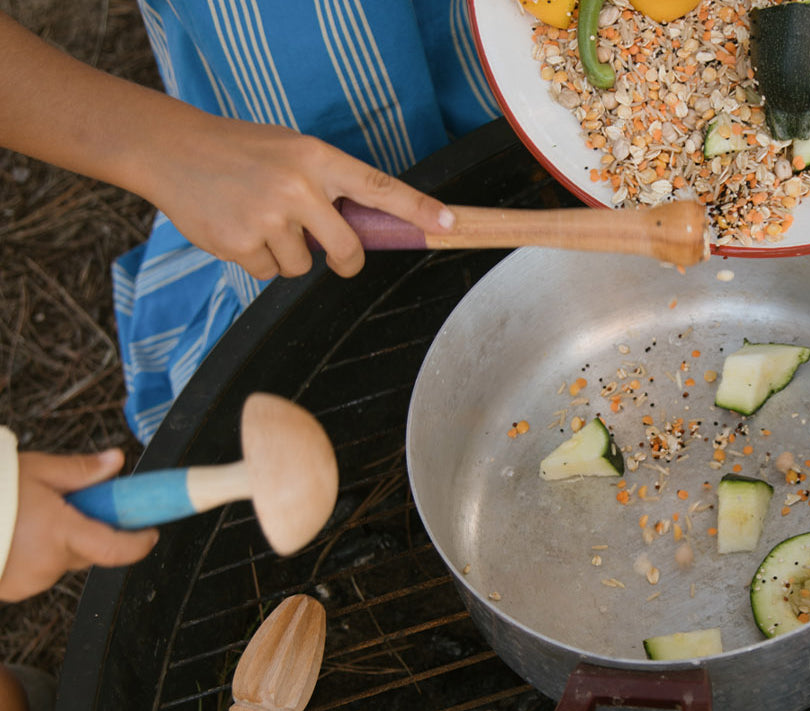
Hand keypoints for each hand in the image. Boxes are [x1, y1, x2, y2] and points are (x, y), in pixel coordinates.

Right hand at [0, 450, 158, 601]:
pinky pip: (33, 572)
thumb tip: (116, 462)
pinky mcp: (8, 591)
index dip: (140, 543)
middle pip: (86, 552)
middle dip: (84, 531)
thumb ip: (79, 472)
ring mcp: (26, 582)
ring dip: (53, 544)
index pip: (118, 549)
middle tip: (61, 507)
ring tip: (21, 519)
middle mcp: (48, 564)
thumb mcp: (33, 470)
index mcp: (61, 533)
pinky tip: (8, 535)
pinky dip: (29, 555)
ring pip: (59, 563)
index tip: (150, 533)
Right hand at [142, 113, 455, 282]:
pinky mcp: (242, 242)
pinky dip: (257, 260)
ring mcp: (269, 217)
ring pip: (303, 266)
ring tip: (257, 219)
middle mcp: (297, 186)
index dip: (417, 210)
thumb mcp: (290, 152)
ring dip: (286, 254)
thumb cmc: (240, 152)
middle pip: (348, 250)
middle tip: (330, 251)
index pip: (379, 188)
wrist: (172, 149)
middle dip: (344, 260)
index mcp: (315, 158)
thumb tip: (364, 230)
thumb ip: (327, 186)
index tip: (449, 224)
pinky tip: (237, 229)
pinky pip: (269, 273)